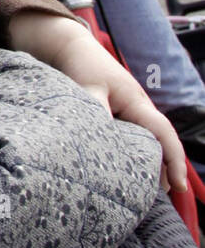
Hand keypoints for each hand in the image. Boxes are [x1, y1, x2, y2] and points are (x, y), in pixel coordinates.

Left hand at [51, 34, 188, 192]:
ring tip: (140, 192)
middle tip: (154, 199)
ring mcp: (127, 112)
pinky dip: (128, 154)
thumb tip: (100, 138)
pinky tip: (119, 170)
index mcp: (138, 103)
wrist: (70, 48)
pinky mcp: (114, 114)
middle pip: (158, 143)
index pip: (164, 135)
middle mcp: (138, 109)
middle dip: (162, 169)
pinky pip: (128, 138)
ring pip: (143, 142)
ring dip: (145, 163)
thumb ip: (95, 109)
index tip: (178, 187)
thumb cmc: (82, 65)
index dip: (174, 161)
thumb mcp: (88, 87)